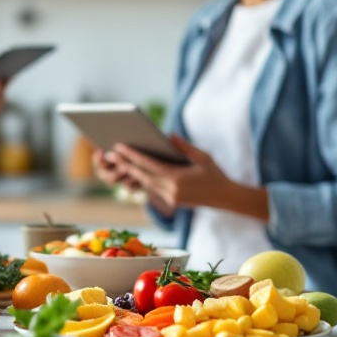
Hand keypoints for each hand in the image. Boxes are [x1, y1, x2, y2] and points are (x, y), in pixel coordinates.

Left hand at [110, 135, 265, 219]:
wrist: (226, 198)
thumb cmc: (216, 174)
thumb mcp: (203, 157)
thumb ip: (185, 147)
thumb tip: (169, 135)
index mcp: (177, 179)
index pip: (149, 165)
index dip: (132, 155)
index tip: (119, 147)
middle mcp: (170, 190)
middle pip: (142, 176)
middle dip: (125, 164)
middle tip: (110, 154)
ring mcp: (170, 198)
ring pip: (145, 184)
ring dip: (131, 173)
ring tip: (117, 162)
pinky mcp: (171, 202)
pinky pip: (152, 190)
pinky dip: (142, 180)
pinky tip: (133, 172)